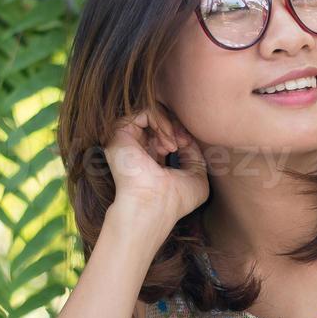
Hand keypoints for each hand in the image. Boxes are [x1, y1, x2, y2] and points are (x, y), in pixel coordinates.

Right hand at [103, 104, 208, 229]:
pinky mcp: (119, 134)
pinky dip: (161, 120)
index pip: (162, 134)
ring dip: (169, 124)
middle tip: (184, 141)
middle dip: (176, 126)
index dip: (179, 132)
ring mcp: (126, 142)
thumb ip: (194, 153)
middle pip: (157, 122)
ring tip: (175, 144)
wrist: (156, 205)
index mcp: (149, 160)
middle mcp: (135, 150)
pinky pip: (143, 112)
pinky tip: (168, 139)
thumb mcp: (197, 174)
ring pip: (150, 114)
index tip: (188, 144)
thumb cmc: (176, 200)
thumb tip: (187, 137)